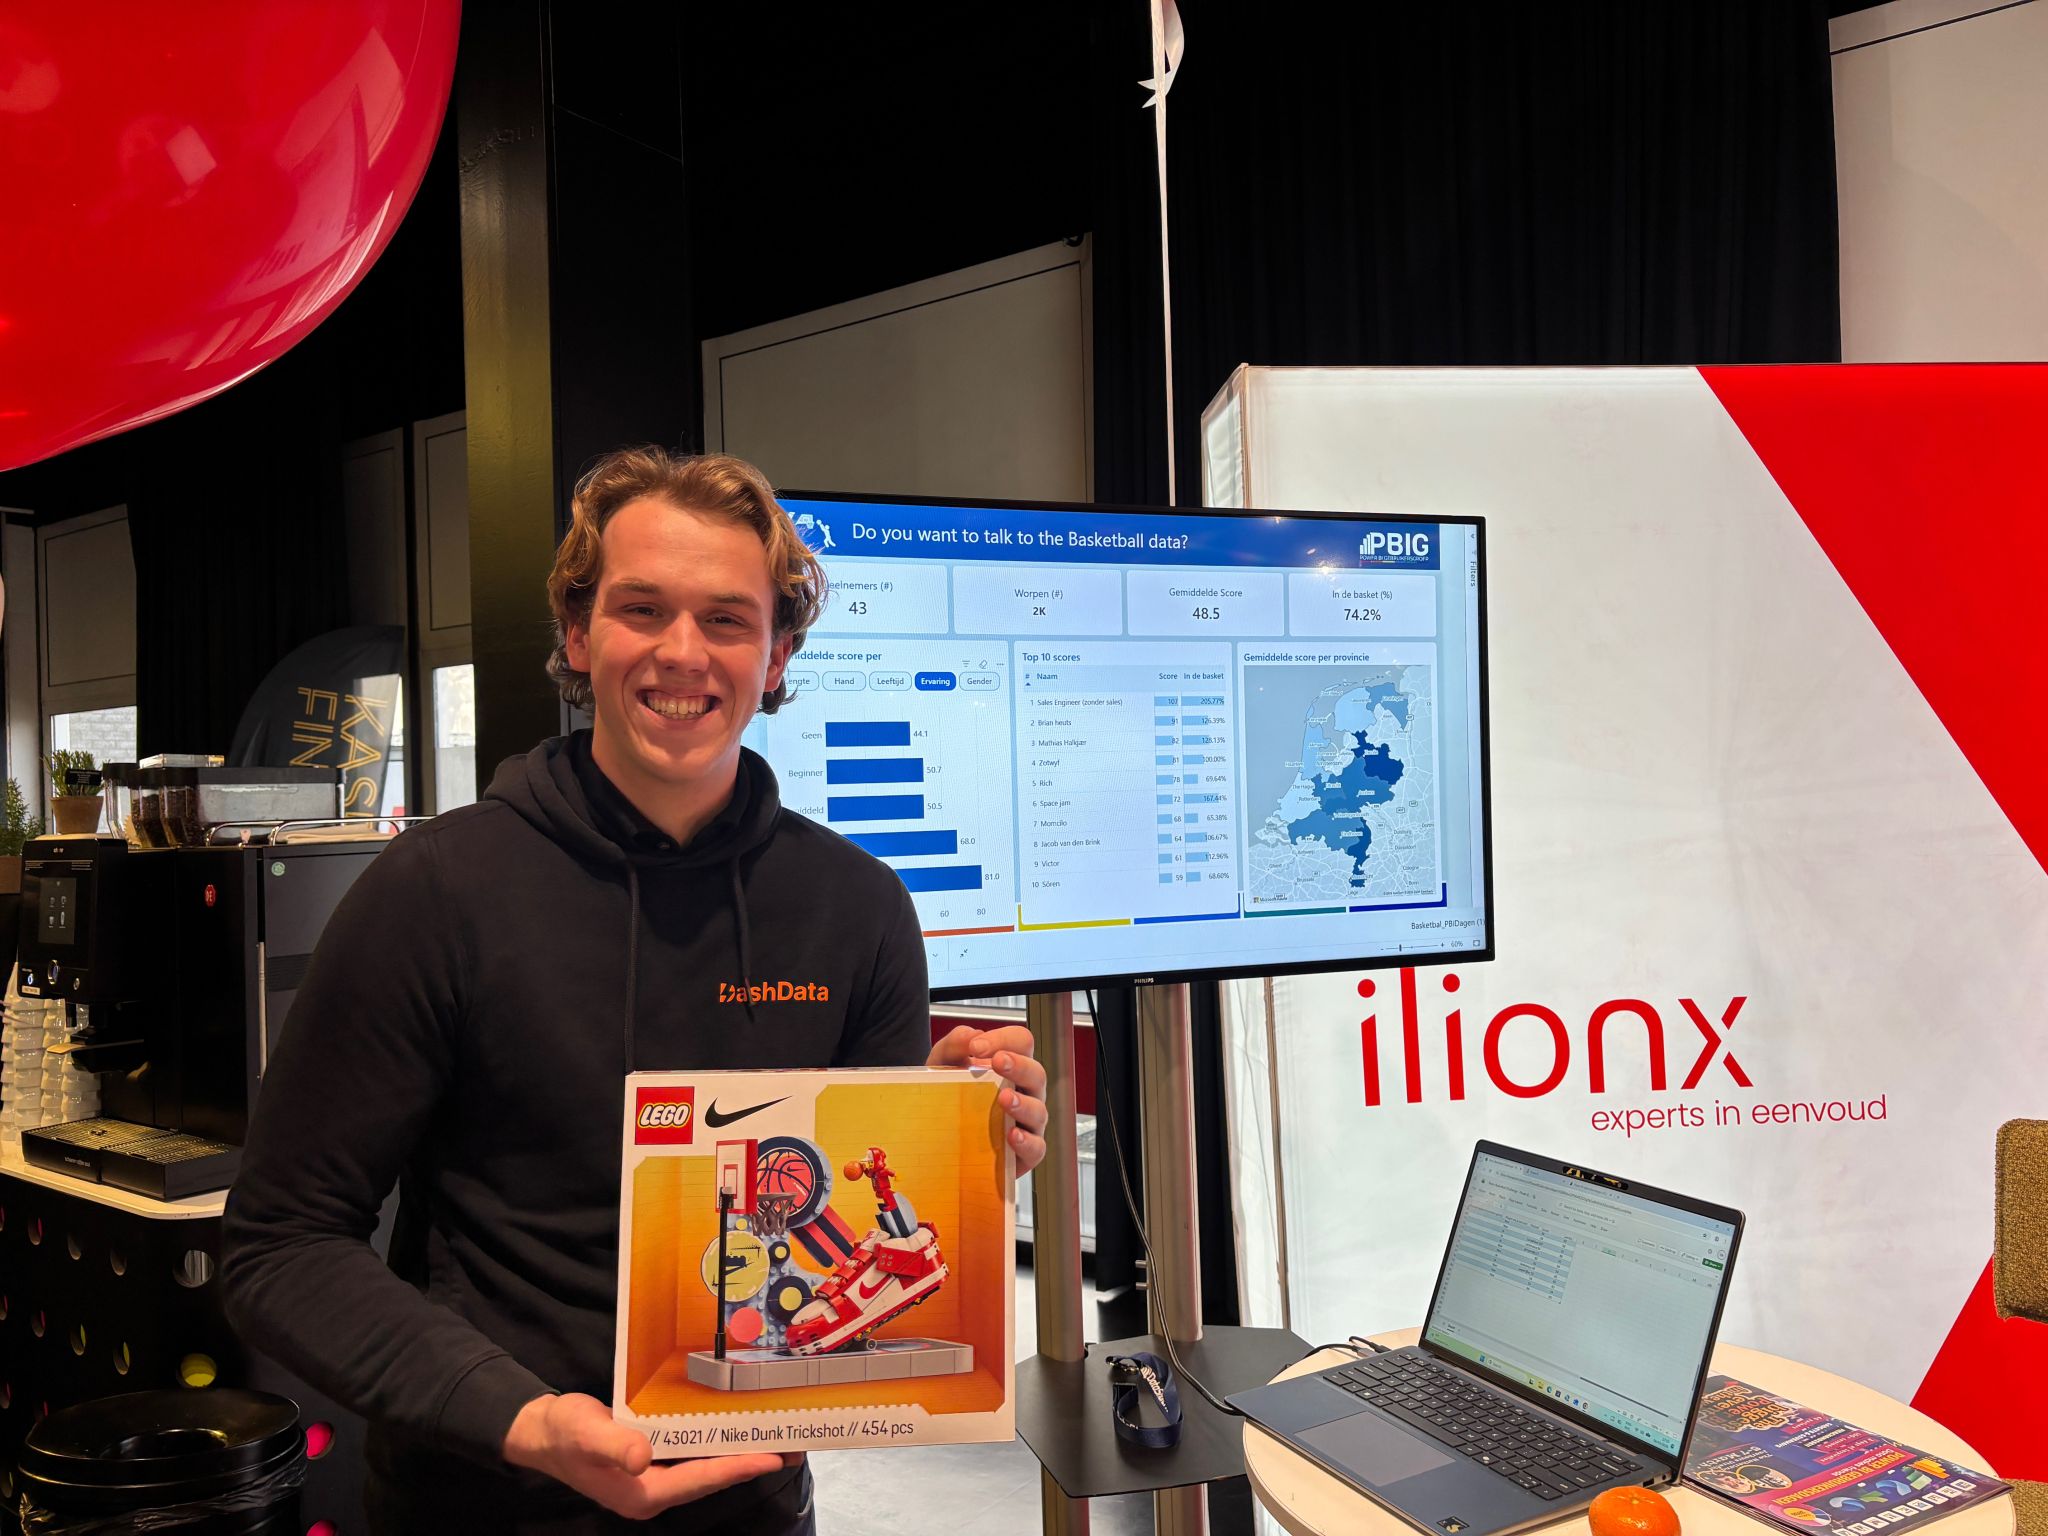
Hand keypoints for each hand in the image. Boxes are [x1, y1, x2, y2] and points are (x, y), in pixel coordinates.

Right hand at [503, 1393, 795, 1518]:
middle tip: (791, 1446)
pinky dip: (718, 1444)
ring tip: (777, 1438)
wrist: (542, 1432)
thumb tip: (642, 1457)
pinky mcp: (654, 1463)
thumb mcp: (585, 1434)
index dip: (735, 1469)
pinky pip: (694, 1456)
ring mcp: (655, 1478)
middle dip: (750, 1463)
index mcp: (641, 1494)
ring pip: (707, 1469)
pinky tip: (736, 1430)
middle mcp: (654, 1491)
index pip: (699, 1481)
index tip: (770, 1458)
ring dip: (739, 1454)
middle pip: (712, 1479)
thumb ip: (613, 1446)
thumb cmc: (563, 1433)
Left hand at [928, 1024, 1048, 1174]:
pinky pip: (1036, 1147)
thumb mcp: (942, 1066)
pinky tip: (1011, 1135)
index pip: (1021, 1042)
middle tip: (998, 1062)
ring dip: (1023, 1103)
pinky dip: (1027, 1142)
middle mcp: (1023, 1091)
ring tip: (1004, 1099)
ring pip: (1039, 1110)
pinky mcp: (1023, 1152)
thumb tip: (971, 1035)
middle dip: (1019, 1065)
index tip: (977, 1046)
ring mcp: (1026, 1122)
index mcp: (1009, 1066)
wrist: (936, 1138)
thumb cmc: (949, 1098)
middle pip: (1036, 1073)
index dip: (1004, 1039)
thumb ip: (954, 1046)